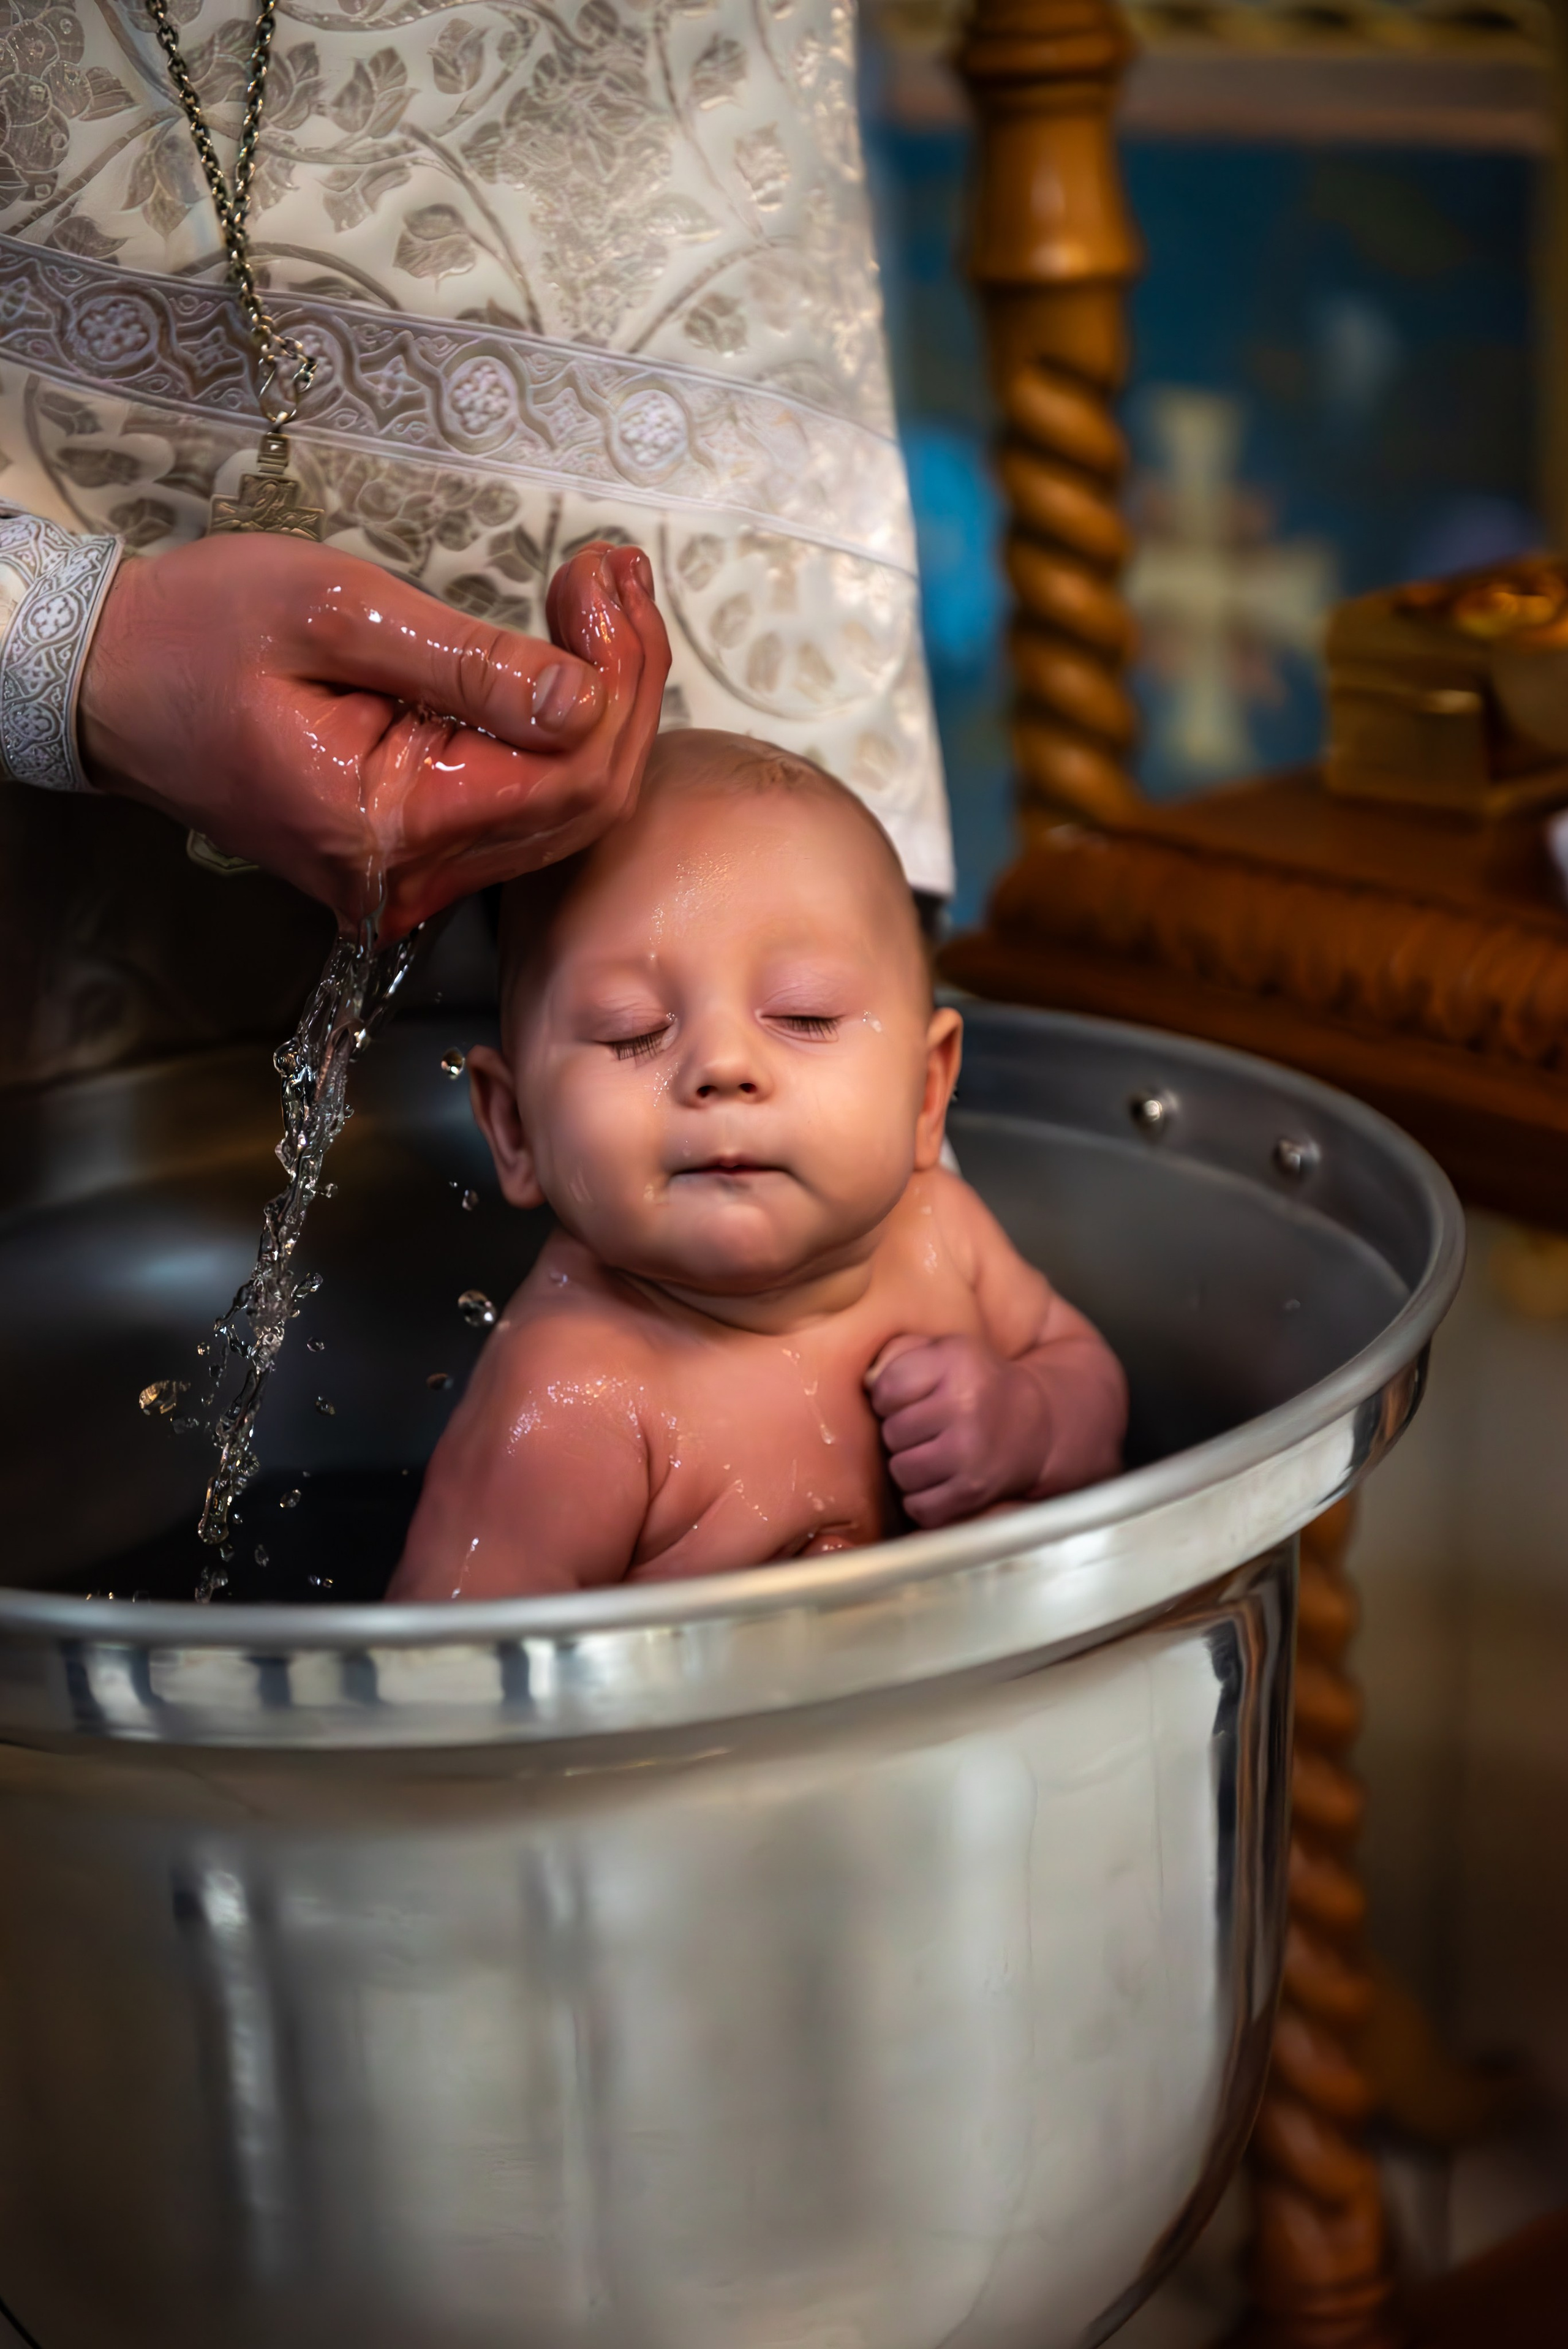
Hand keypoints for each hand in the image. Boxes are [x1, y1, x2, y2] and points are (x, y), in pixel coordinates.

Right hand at [78, 535, 668, 938]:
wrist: (111, 682)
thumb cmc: (197, 633)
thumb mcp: (334, 613)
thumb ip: (467, 664)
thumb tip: (581, 698)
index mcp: (387, 828)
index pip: (567, 780)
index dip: (618, 679)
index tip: (608, 576)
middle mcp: (408, 879)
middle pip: (583, 803)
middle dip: (624, 683)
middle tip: (614, 576)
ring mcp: (412, 877)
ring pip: (564, 810)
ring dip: (601, 704)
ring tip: (599, 597)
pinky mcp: (413, 854)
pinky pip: (521, 808)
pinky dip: (556, 732)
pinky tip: (566, 656)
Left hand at [865, 1333, 1053, 1529]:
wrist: (1035, 1426)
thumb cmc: (975, 1385)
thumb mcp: (945, 1352)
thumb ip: (900, 1355)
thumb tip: (866, 1385)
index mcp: (956, 1363)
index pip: (886, 1388)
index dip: (889, 1397)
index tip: (909, 1398)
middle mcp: (966, 1405)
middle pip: (891, 1432)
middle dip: (900, 1433)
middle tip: (925, 1429)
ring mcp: (970, 1453)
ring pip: (901, 1471)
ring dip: (908, 1467)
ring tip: (931, 1453)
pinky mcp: (973, 1491)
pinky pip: (919, 1507)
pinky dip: (922, 1500)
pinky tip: (939, 1480)